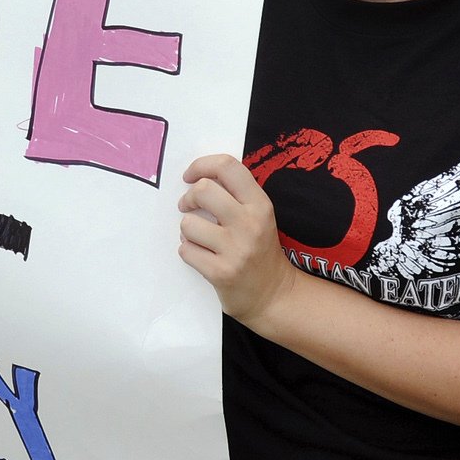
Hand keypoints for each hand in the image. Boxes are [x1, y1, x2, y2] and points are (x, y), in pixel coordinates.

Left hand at [177, 154, 295, 328]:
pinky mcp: (221, 273)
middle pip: (203, 190)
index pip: (227, 166)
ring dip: (187, 230)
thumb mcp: (258, 215)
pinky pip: (186, 250)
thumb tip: (198, 176)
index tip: (190, 176)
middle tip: (189, 208)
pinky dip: (188, 251)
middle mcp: (250, 223)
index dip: (201, 165)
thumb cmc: (258, 249)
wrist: (273, 294)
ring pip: (188, 224)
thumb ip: (235, 194)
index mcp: (260, 204)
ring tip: (200, 238)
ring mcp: (236, 250)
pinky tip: (202, 256)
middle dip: (188, 198)